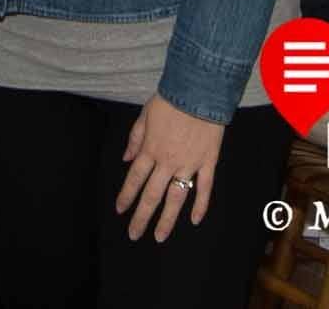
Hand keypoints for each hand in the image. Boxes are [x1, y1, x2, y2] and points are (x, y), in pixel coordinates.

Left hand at [116, 95, 222, 241]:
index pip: (134, 179)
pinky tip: (195, 220)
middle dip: (141, 216)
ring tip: (160, 236)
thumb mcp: (144, 115)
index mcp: (150, 150)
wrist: (199, 91)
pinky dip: (200, 205)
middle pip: (152, 195)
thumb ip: (135, 139)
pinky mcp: (208, 162)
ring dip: (167, 219)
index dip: (126, 196)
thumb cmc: (170, 100)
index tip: (120, 210)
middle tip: (134, 234)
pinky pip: (204, 188)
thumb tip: (126, 158)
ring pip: (176, 198)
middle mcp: (167, 162)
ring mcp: (189, 164)